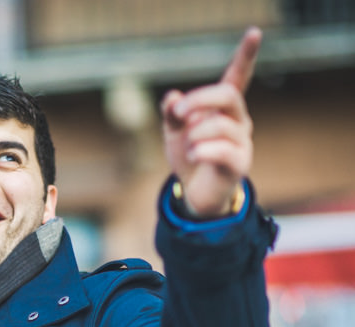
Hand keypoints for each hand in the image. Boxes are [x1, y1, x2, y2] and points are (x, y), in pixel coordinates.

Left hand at [161, 27, 261, 216]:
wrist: (194, 193)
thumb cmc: (189, 156)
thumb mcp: (174, 133)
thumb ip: (173, 114)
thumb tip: (172, 98)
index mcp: (223, 108)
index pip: (238, 77)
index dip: (246, 55)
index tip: (255, 31)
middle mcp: (238, 120)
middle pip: (228, 95)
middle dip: (200, 100)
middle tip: (178, 114)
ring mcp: (241, 141)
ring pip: (220, 125)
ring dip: (195, 134)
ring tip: (188, 147)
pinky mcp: (239, 163)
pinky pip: (221, 150)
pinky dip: (200, 150)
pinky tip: (193, 156)